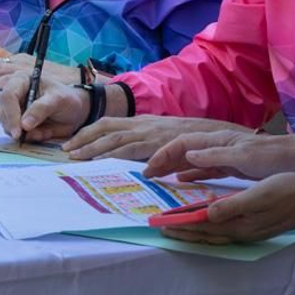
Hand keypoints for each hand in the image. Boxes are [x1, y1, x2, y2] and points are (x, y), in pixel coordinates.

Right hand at [0, 57, 84, 141]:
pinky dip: (27, 137)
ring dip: (21, 133)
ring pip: (6, 124)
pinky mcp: (17, 122)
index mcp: (22, 80)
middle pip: (3, 111)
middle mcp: (14, 93)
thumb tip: (24, 124)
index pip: (8, 95)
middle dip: (13, 126)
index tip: (18, 131)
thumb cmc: (68, 100)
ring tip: (41, 132)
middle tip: (25, 137)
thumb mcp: (58, 101)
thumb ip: (41, 109)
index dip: (11, 113)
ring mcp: (14, 109)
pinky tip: (41, 133)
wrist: (75, 112)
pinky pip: (15, 133)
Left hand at [63, 116, 249, 161]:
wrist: (228, 135)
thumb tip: (147, 171)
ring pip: (118, 138)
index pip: (111, 125)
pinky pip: (138, 148)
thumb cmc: (202, 142)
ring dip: (95, 147)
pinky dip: (121, 155)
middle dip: (84, 139)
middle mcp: (147, 125)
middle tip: (65, 152)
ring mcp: (155, 133)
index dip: (89, 133)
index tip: (71, 144)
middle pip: (108, 128)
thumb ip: (158, 156)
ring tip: (77, 158)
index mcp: (147, 124)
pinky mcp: (163, 143)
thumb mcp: (174, 145)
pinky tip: (106, 162)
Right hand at [144, 130, 294, 181]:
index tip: (150, 169)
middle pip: (183, 150)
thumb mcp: (243, 156)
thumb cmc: (270, 157)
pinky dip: (190, 174)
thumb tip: (186, 155)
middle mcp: (216, 145)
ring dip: (174, 167)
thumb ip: (214, 155)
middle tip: (147, 175)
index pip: (182, 143)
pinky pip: (204, 169)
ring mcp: (223, 155)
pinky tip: (182, 181)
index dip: (164, 155)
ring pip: (191, 160)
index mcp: (217, 140)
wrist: (294, 158)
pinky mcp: (231, 165)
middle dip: (164, 160)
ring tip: (158, 178)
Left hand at [161, 173, 294, 244]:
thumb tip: (207, 214)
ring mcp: (250, 230)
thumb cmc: (287, 191)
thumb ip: (232, 205)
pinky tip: (206, 217)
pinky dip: (210, 226)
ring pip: (214, 234)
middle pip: (206, 235)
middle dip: (183, 232)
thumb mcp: (259, 194)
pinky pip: (224, 229)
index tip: (161, 223)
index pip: (204, 228)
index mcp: (241, 226)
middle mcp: (243, 232)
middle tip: (161, 228)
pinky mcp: (255, 225)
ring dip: (195, 230)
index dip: (182, 226)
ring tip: (178, 225)